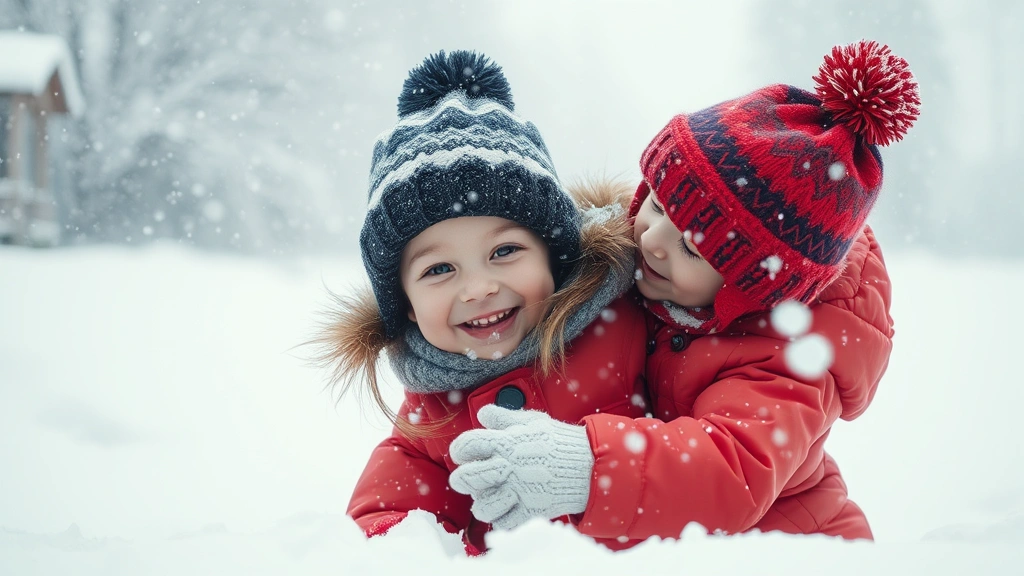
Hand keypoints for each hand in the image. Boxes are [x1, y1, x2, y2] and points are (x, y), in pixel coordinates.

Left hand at [449, 404, 592, 529]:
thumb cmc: (559, 442)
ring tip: (492, 496)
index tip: (461, 454)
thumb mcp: (533, 422)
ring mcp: (520, 491)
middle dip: (462, 480)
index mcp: (507, 442)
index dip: (459, 450)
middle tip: (466, 480)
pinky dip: (504, 518)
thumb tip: (482, 414)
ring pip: (482, 507)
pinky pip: (504, 523)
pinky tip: (509, 507)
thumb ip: (505, 418)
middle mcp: (510, 467)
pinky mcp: (532, 510)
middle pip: (467, 478)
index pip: (468, 444)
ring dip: (483, 503)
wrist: (590, 464)